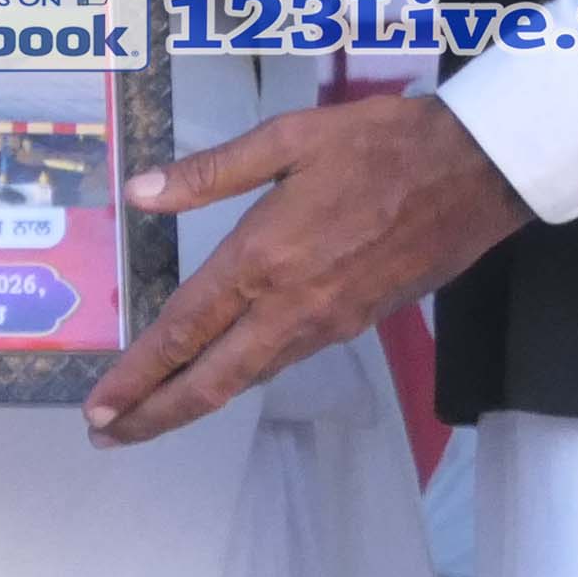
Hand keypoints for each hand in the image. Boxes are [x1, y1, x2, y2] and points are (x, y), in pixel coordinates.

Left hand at [89, 91, 525, 445]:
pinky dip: (242, 376)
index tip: (97, 407)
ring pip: (250, 376)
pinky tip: (221, 371)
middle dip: (155, 415)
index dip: (137, 376)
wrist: (479, 172)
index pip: (184, 332)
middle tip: (106, 438)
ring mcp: (329, 322)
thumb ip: (209, 172)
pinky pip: (285, 359)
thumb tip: (141, 192)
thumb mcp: (289, 138)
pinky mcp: (359, 323)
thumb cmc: (383, 144)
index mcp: (263, 259)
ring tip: (151, 412)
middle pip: (212, 381)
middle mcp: (291, 306)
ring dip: (196, 399)